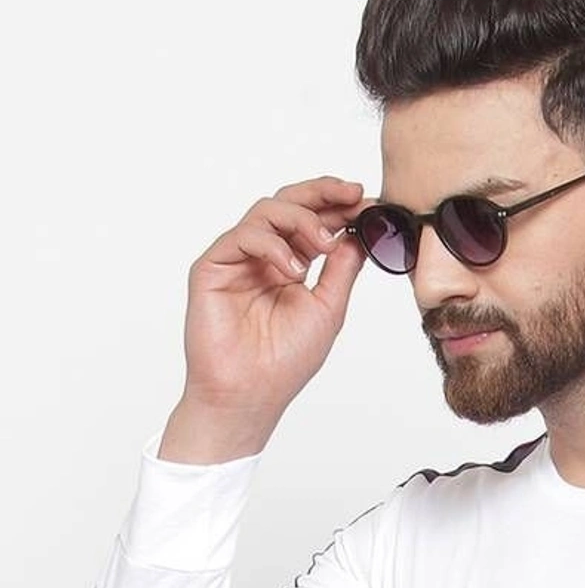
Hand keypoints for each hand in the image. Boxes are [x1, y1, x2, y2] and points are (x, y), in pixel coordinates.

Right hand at [177, 175, 374, 426]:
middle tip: (352, 194)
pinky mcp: (213, 266)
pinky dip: (273, 245)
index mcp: (290, 264)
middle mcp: (263, 256)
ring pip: (267, 211)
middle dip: (323, 193)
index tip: (369, 201)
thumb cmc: (285, 361)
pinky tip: (293, 269)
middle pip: (289, 203)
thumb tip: (360, 234)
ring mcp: (237, 259)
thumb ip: (342, 270)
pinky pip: (243, 236)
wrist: (250, 394)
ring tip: (324, 245)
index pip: (313, 222)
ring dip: (302, 220)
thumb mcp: (328, 309)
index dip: (340, 207)